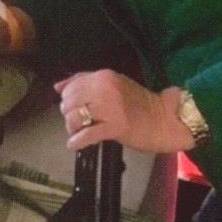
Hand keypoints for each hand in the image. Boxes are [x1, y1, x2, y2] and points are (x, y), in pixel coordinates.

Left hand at [55, 72, 193, 152]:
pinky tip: (75, 144)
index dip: (68, 100)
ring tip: (82, 131)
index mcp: (104, 76)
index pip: (71, 86)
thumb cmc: (137, 104)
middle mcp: (105, 88)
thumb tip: (57, 87)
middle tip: (80, 122)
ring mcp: (111, 107)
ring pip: (74, 118)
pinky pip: (86, 135)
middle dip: (69, 115)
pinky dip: (76, 142)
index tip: (77, 108)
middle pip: (69, 102)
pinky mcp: (115, 126)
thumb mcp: (112, 85)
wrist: (164, 119)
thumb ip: (84, 82)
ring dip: (73, 128)